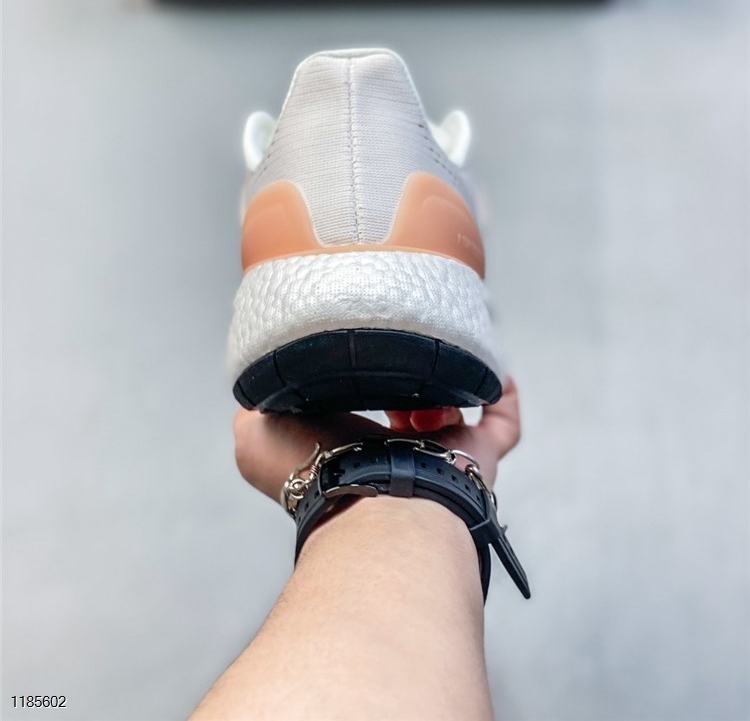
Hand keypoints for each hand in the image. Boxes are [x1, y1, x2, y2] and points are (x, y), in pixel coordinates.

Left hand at [233, 378, 520, 500]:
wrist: (368, 496)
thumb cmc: (312, 469)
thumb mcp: (255, 433)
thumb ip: (254, 405)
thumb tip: (261, 384)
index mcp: (349, 450)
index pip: (356, 411)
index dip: (357, 379)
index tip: (355, 352)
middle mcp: (396, 456)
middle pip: (408, 409)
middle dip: (403, 379)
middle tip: (396, 355)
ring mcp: (440, 458)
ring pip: (451, 412)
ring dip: (440, 382)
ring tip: (426, 363)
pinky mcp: (478, 455)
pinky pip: (502, 424)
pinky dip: (502, 395)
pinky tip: (495, 370)